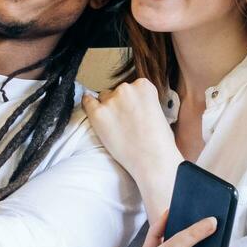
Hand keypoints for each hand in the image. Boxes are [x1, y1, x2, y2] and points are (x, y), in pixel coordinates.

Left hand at [82, 79, 182, 218]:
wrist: (153, 160)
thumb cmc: (159, 141)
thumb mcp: (157, 111)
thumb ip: (144, 102)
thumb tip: (130, 104)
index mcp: (144, 86)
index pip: (131, 87)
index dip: (130, 101)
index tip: (132, 111)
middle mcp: (127, 88)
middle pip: (116, 92)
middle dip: (118, 104)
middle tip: (124, 122)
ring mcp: (111, 100)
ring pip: (103, 99)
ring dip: (106, 109)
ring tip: (115, 127)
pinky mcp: (98, 114)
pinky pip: (87, 102)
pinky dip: (89, 106)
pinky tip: (94, 115)